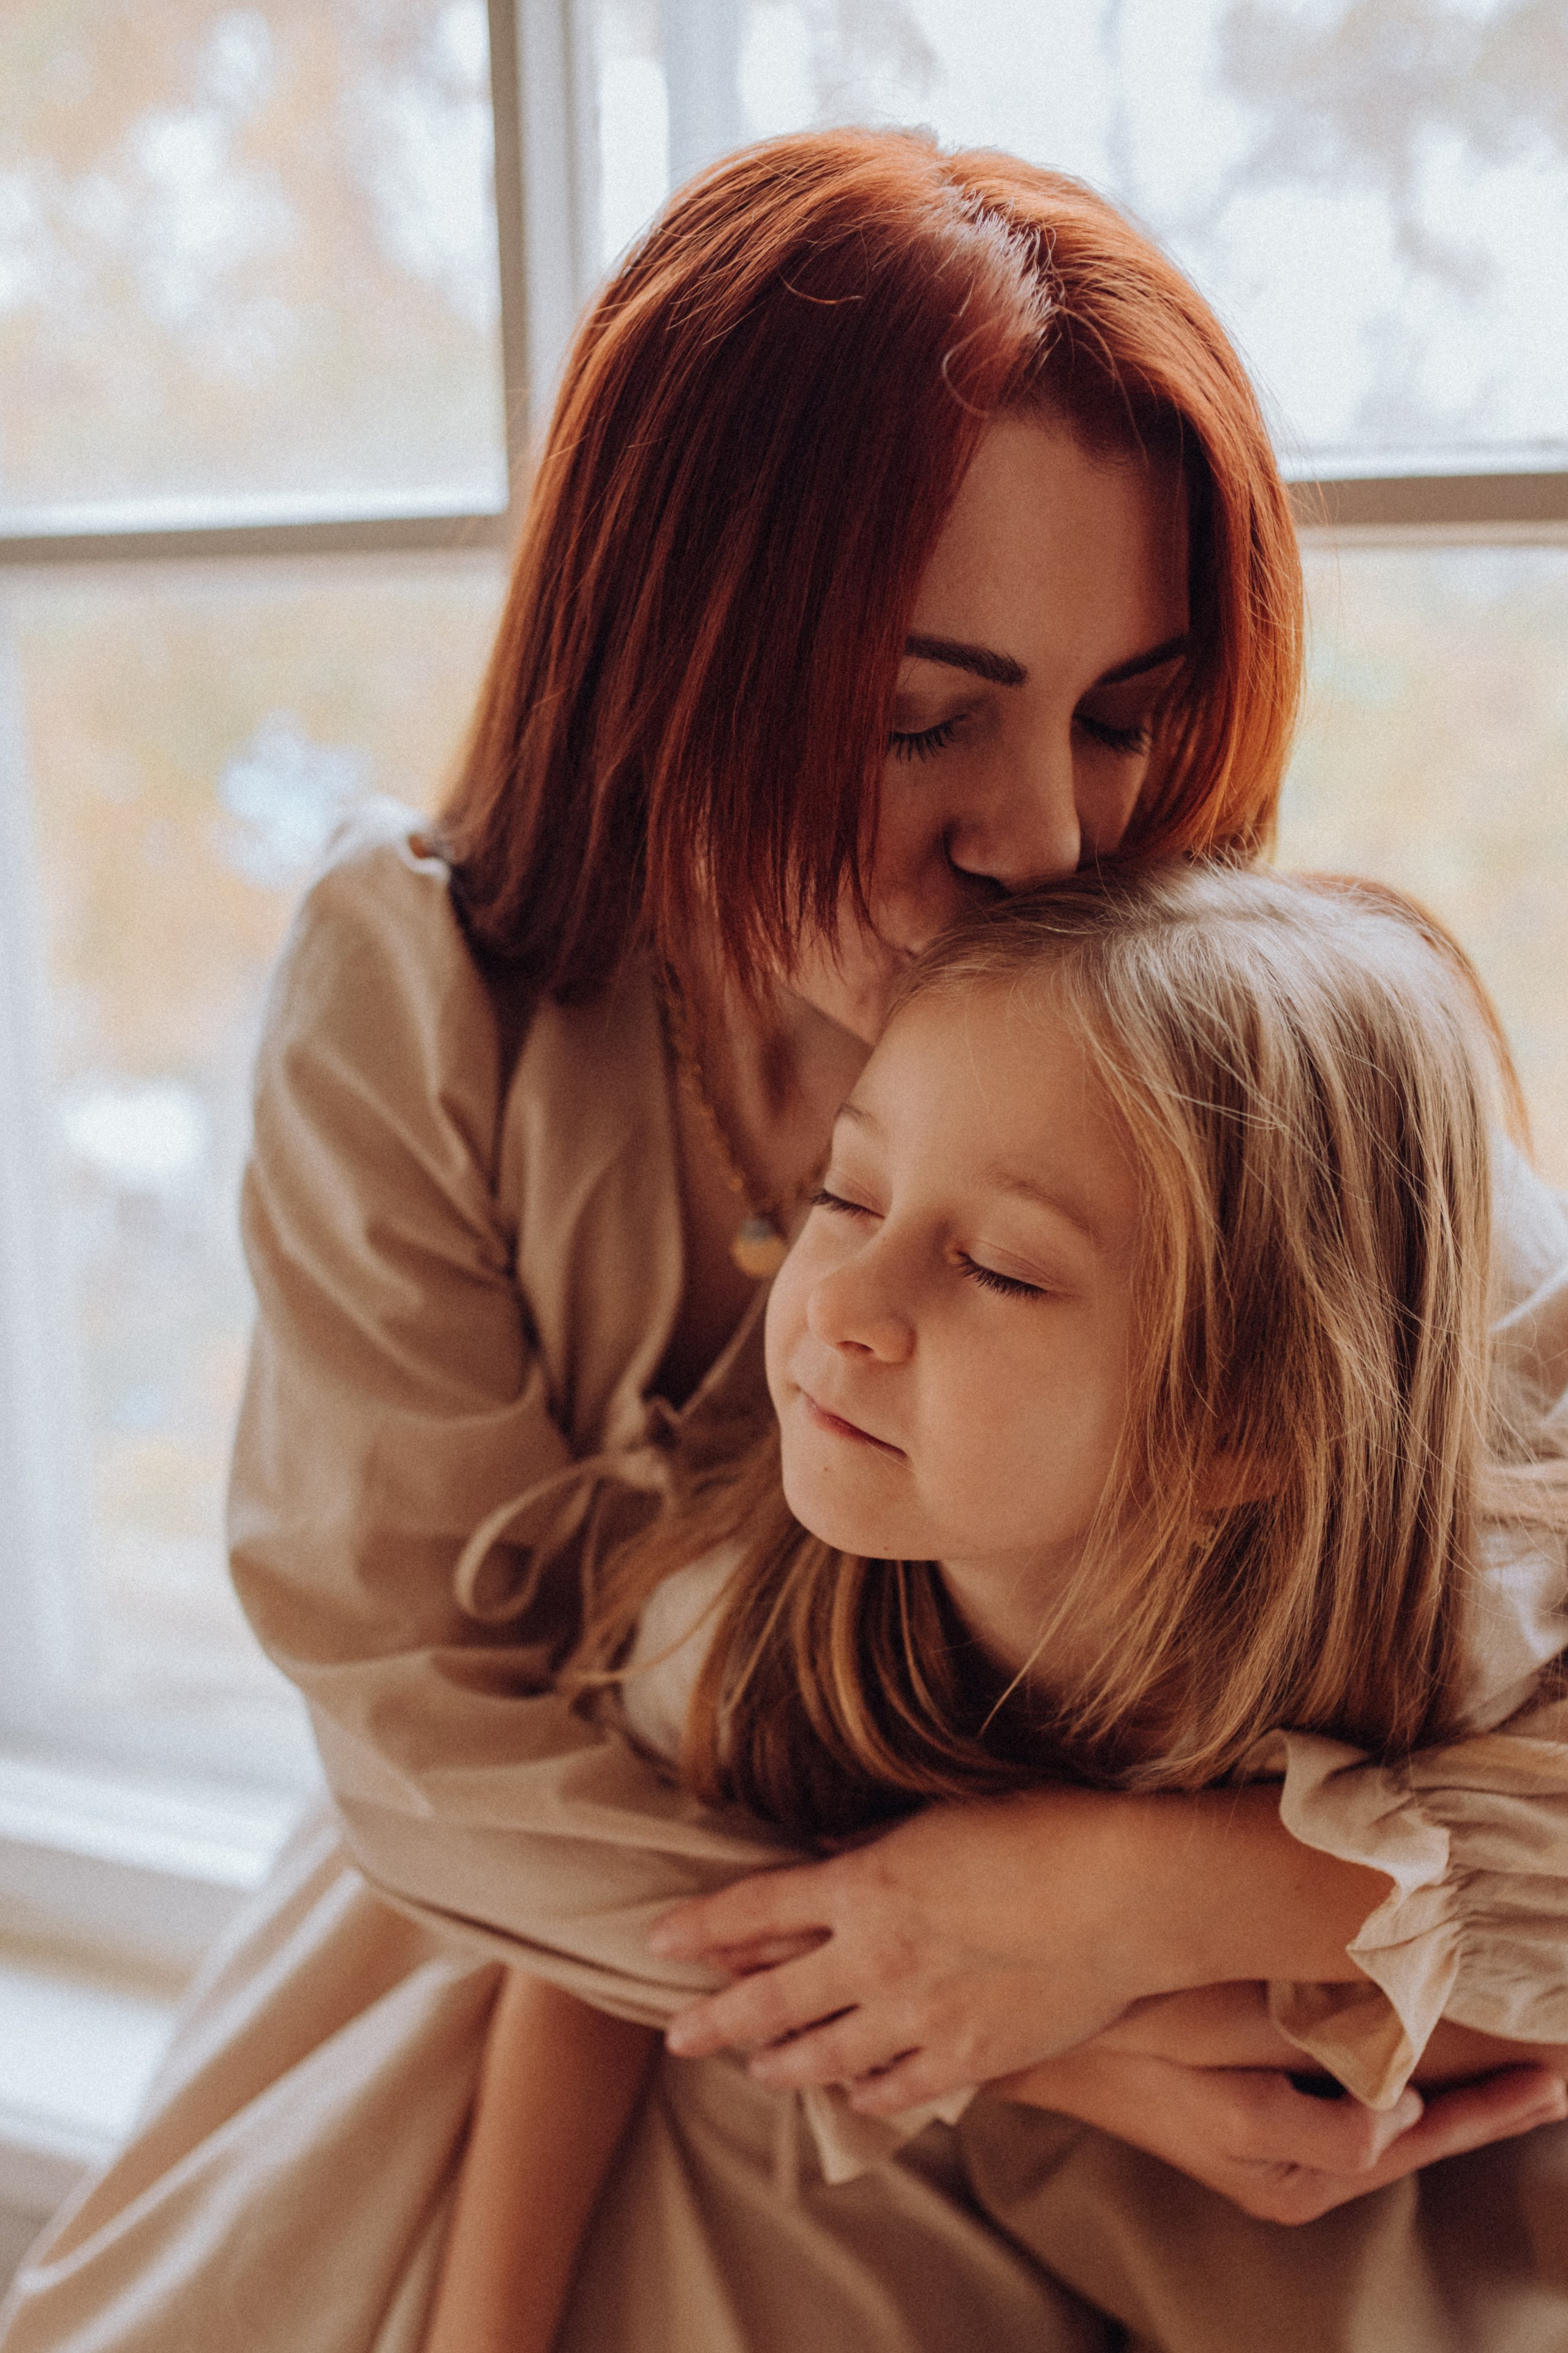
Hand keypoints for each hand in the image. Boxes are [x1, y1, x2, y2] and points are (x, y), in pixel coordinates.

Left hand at [650, 1784, 1387, 2111]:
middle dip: (714, 2019)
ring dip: (780, 2061)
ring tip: (756, 2066)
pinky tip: (851, 2094)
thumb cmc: (1043, 1831)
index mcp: (861, 1886)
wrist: (1126, 1893)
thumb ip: (876, 1846)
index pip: (751, 1910)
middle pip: (767, 1999)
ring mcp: (917, 2017)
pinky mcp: (966, 2059)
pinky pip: (893, 2089)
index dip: (699, 1927)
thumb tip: (830, 1858)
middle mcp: (873, 1959)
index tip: (660, 1940)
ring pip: (822, 2055)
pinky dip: (862, 2092)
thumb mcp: (941, 1817)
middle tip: (677, 2035)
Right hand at [991, 2047, 1567, 2224]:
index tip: (1552, 2073)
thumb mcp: (1218, 2046)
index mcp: (1295, 2165)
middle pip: (1418, 2140)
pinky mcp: (1255, 2135)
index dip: (1493, 2100)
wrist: (1043, 2038)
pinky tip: (1424, 2068)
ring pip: (1391, 2129)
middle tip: (1557, 2078)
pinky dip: (1400, 2088)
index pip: (1424, 2130)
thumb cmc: (1128, 2032)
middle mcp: (1295, 2177)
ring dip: (1453, 2097)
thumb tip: (1406, 2104)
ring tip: (1516, 2076)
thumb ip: (1311, 2078)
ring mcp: (1275, 2160)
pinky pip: (1352, 2115)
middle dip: (1490, 2108)